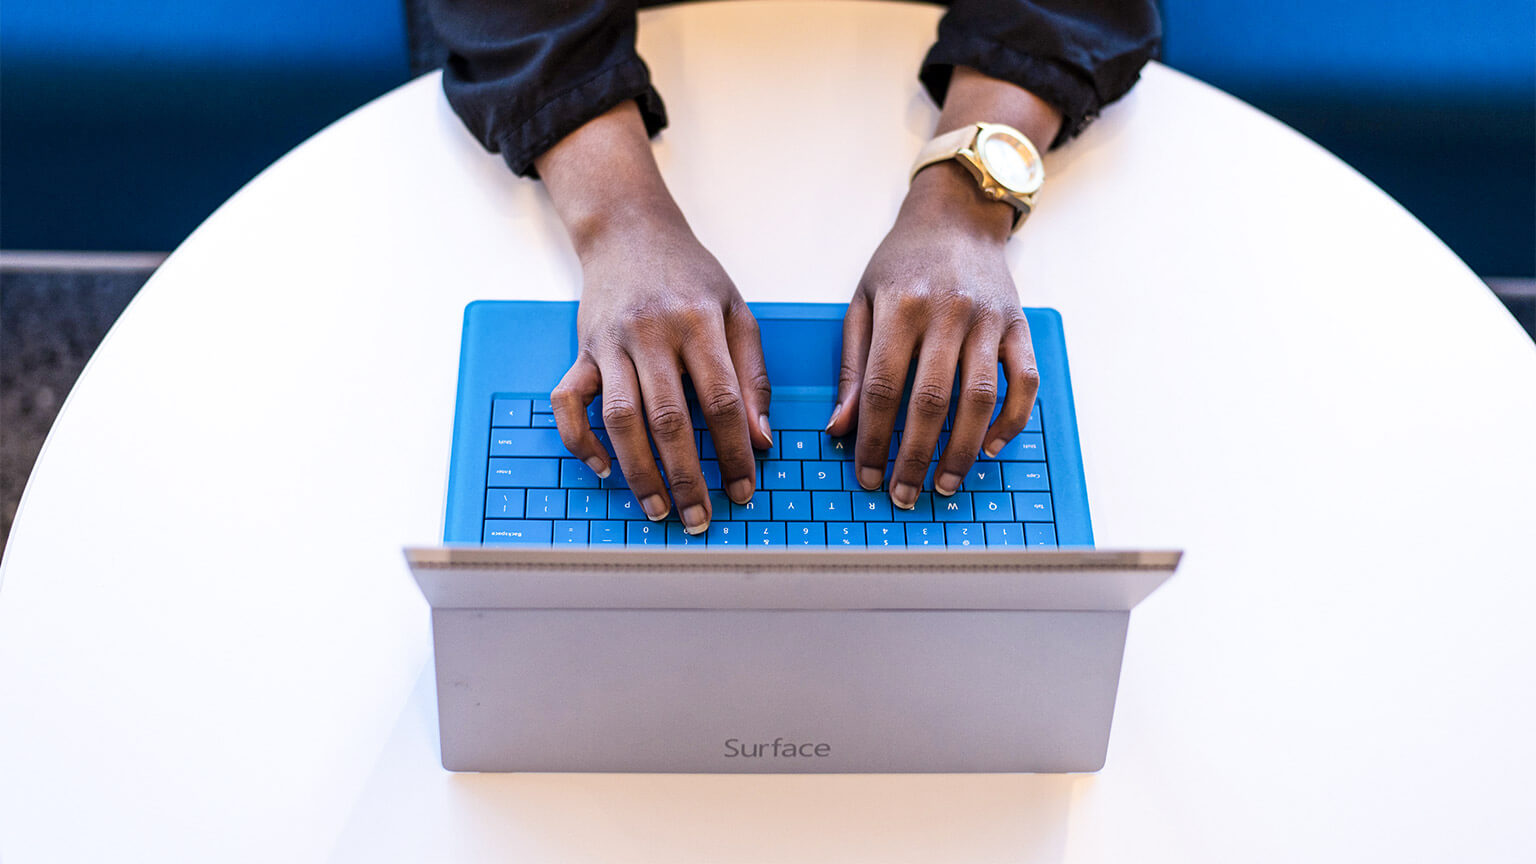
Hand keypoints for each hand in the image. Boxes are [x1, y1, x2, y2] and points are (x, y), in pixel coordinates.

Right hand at [550, 212, 772, 534]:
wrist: (628, 230)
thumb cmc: (689, 275)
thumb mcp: (736, 310)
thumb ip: (752, 374)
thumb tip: (760, 439)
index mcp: (699, 322)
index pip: (722, 400)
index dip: (735, 451)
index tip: (744, 489)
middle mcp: (651, 333)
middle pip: (669, 418)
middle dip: (686, 476)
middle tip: (700, 517)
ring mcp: (610, 343)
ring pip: (620, 418)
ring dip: (638, 471)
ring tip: (657, 509)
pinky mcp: (581, 349)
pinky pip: (568, 402)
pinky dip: (580, 440)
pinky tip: (603, 469)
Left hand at [826, 161, 1039, 508]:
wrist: (957, 216)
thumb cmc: (902, 263)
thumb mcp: (862, 301)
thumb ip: (851, 366)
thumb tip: (838, 429)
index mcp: (900, 306)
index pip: (882, 388)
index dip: (873, 439)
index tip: (866, 476)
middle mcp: (947, 313)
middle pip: (930, 401)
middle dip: (914, 456)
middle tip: (904, 494)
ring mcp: (989, 319)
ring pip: (980, 398)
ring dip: (963, 449)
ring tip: (944, 484)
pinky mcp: (1019, 325)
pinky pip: (1023, 382)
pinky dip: (1012, 420)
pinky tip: (991, 447)